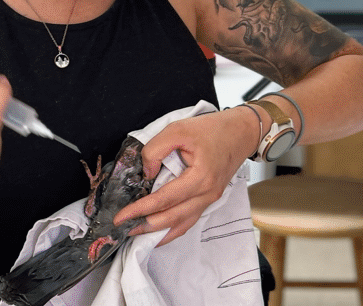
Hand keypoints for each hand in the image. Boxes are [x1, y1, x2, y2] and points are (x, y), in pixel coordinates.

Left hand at [112, 108, 258, 245]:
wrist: (241, 132)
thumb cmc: (212, 129)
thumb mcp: (178, 130)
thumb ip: (156, 149)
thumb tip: (146, 172)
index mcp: (201, 177)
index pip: (165, 199)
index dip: (141, 209)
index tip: (122, 216)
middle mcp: (207, 194)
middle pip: (173, 218)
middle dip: (145, 226)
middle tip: (123, 228)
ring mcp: (210, 199)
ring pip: (182, 224)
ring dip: (158, 231)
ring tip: (136, 233)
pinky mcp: (208, 199)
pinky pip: (189, 220)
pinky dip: (172, 229)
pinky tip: (158, 232)